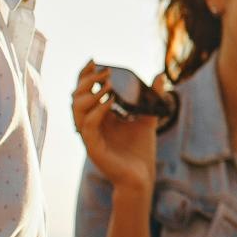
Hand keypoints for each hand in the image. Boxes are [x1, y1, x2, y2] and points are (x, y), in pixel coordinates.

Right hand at [73, 60, 159, 192]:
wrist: (141, 176)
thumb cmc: (140, 150)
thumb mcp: (148, 117)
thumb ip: (152, 97)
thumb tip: (160, 75)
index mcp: (99, 116)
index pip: (84, 91)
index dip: (85, 75)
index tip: (94, 60)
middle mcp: (90, 124)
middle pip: (76, 97)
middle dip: (87, 81)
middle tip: (105, 71)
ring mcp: (90, 136)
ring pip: (76, 111)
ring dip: (90, 94)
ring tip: (108, 85)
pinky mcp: (93, 148)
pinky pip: (87, 127)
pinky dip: (97, 112)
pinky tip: (110, 102)